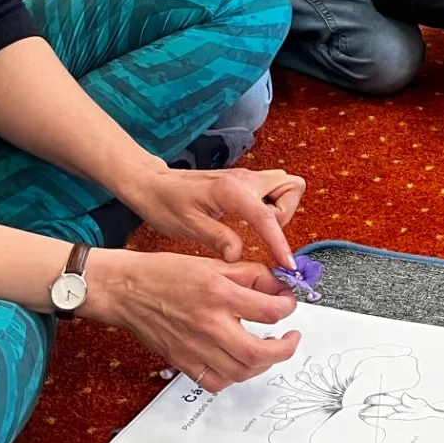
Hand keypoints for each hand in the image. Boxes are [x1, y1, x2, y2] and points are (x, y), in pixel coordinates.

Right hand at [88, 247, 299, 392]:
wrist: (127, 290)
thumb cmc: (165, 274)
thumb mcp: (214, 264)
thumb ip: (250, 275)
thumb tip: (278, 285)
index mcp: (220, 294)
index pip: (269, 311)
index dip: (288, 308)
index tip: (288, 305)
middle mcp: (209, 324)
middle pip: (258, 352)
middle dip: (284, 349)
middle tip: (290, 338)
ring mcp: (195, 348)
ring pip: (241, 372)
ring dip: (263, 364)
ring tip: (268, 349)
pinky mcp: (183, 362)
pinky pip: (215, 382)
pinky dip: (233, 377)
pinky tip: (239, 363)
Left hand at [121, 165, 304, 268]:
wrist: (152, 184)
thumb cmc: (165, 203)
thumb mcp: (187, 225)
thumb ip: (217, 237)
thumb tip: (238, 255)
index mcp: (232, 190)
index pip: (267, 216)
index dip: (280, 242)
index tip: (287, 264)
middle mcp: (245, 179)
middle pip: (291, 187)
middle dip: (286, 214)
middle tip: (266, 234)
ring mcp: (246, 178)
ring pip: (285, 185)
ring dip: (281, 209)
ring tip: (258, 230)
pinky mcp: (243, 183)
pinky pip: (271, 190)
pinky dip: (271, 207)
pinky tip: (251, 224)